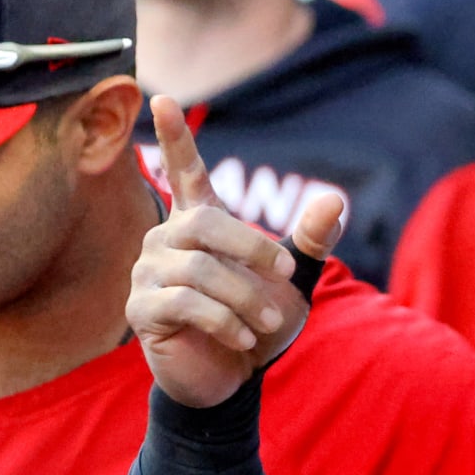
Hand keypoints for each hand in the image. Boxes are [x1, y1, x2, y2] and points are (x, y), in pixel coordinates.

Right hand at [125, 96, 344, 406]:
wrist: (234, 377)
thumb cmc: (258, 322)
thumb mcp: (293, 281)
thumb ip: (311, 241)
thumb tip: (334, 198)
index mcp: (200, 225)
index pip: (185, 173)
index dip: (175, 138)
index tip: (163, 97)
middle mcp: (167, 240)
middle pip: (207, 224)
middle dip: (254, 248)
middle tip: (284, 274)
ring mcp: (147, 273)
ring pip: (200, 270)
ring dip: (245, 298)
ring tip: (265, 322)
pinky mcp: (141, 309)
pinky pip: (185, 303)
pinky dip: (225, 321)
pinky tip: (243, 337)